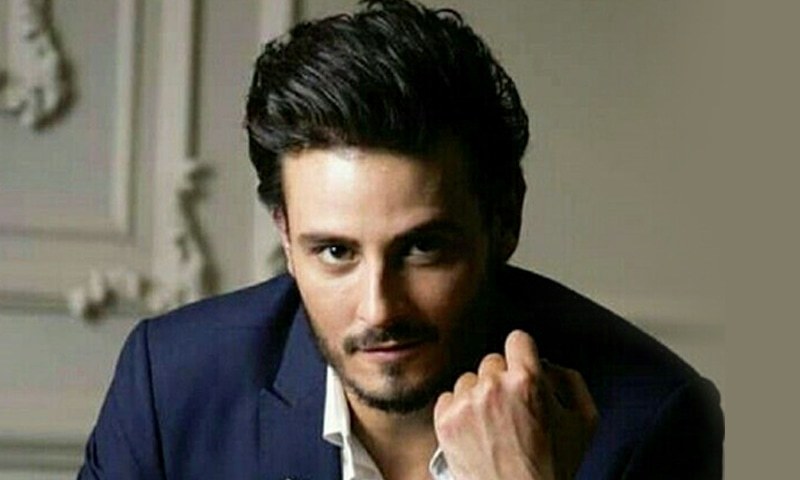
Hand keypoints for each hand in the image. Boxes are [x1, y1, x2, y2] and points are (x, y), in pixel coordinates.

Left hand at [433, 330, 597, 479]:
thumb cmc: (554, 467)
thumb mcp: (584, 421)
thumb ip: (569, 380)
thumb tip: (547, 364)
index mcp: (528, 381)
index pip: (517, 339)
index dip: (522, 354)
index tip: (522, 368)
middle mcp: (493, 386)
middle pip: (492, 361)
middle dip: (501, 380)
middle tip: (511, 409)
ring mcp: (466, 403)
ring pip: (468, 380)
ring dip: (478, 396)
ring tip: (492, 425)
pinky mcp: (445, 421)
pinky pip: (447, 398)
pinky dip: (458, 411)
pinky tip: (474, 431)